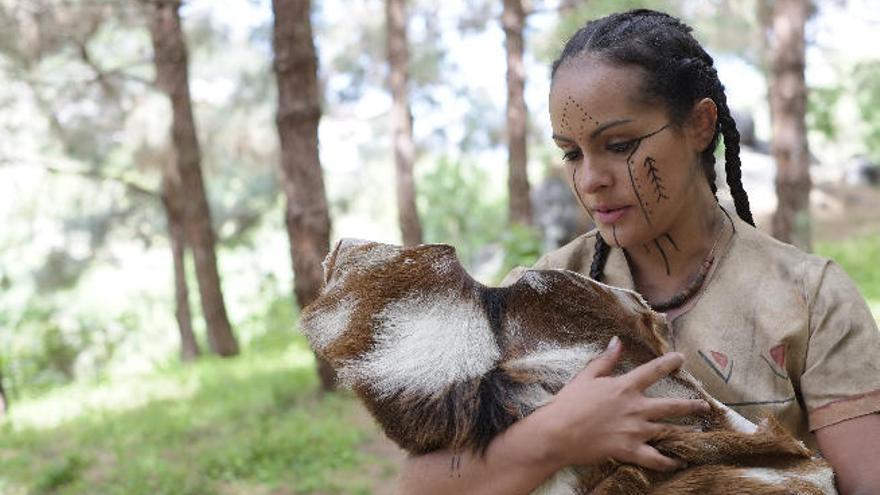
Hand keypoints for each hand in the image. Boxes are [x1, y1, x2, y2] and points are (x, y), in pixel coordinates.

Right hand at [534, 336, 708, 470]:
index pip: (653, 371)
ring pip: (669, 431)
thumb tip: (617, 341)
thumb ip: (605, 360)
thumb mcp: (585, 377)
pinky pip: (656, 458)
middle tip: (705, 406)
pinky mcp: (630, 450)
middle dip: (691, 406)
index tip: (681, 358)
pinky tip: (680, 462)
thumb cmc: (568, 403)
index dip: (669, 362)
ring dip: (687, 432)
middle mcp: (635, 408)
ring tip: (700, 433)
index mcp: (625, 387)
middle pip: (672, 406)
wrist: (557, 433)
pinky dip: (670, 461)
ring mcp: (635, 431)